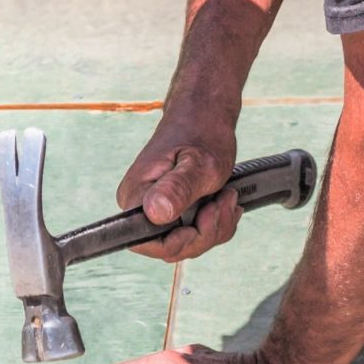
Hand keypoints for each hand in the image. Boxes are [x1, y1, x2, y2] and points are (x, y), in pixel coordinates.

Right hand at [117, 112, 240, 262]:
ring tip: (227, 194)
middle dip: (207, 232)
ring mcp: (157, 211)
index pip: (148, 244)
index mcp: (136, 197)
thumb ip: (179, 189)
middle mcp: (141, 207)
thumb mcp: (200, 163)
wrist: (205, 114)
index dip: (182, 242)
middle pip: (172, 248)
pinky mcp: (173, 211)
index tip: (205, 215)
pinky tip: (226, 200)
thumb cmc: (201, 131)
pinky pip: (196, 234)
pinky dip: (217, 222)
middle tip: (225, 199)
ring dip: (217, 225)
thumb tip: (156, 212)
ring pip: (189, 243)